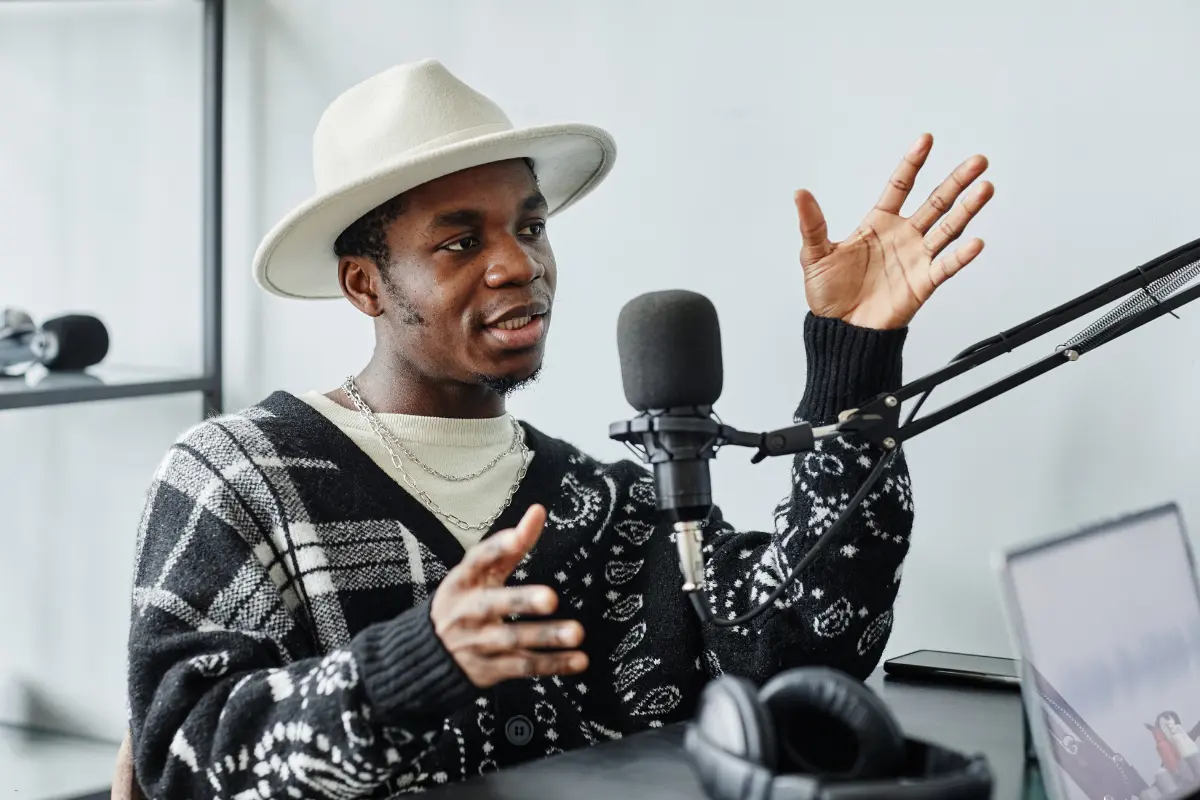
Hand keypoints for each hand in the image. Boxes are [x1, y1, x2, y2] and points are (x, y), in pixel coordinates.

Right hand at [430, 504, 586, 687]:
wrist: (428, 654)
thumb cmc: (465, 601)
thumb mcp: (480, 573)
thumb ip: (511, 545)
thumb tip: (539, 510)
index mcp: (463, 580)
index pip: (478, 560)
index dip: (498, 548)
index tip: (519, 538)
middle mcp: (468, 610)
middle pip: (494, 604)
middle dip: (522, 601)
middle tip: (551, 598)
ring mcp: (477, 642)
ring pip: (513, 640)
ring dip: (546, 637)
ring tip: (577, 633)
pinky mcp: (488, 669)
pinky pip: (523, 667)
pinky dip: (552, 665)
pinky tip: (579, 661)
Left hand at [796, 133, 993, 329]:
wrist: (841, 331)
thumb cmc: (829, 295)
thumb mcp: (814, 255)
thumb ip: (812, 224)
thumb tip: (800, 194)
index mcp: (878, 224)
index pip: (900, 186)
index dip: (913, 163)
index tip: (926, 140)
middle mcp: (903, 236)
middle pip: (935, 202)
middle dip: (956, 181)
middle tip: (978, 161)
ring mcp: (916, 258)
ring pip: (948, 228)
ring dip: (968, 208)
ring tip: (984, 188)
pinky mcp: (923, 283)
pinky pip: (946, 266)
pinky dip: (961, 256)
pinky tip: (975, 242)